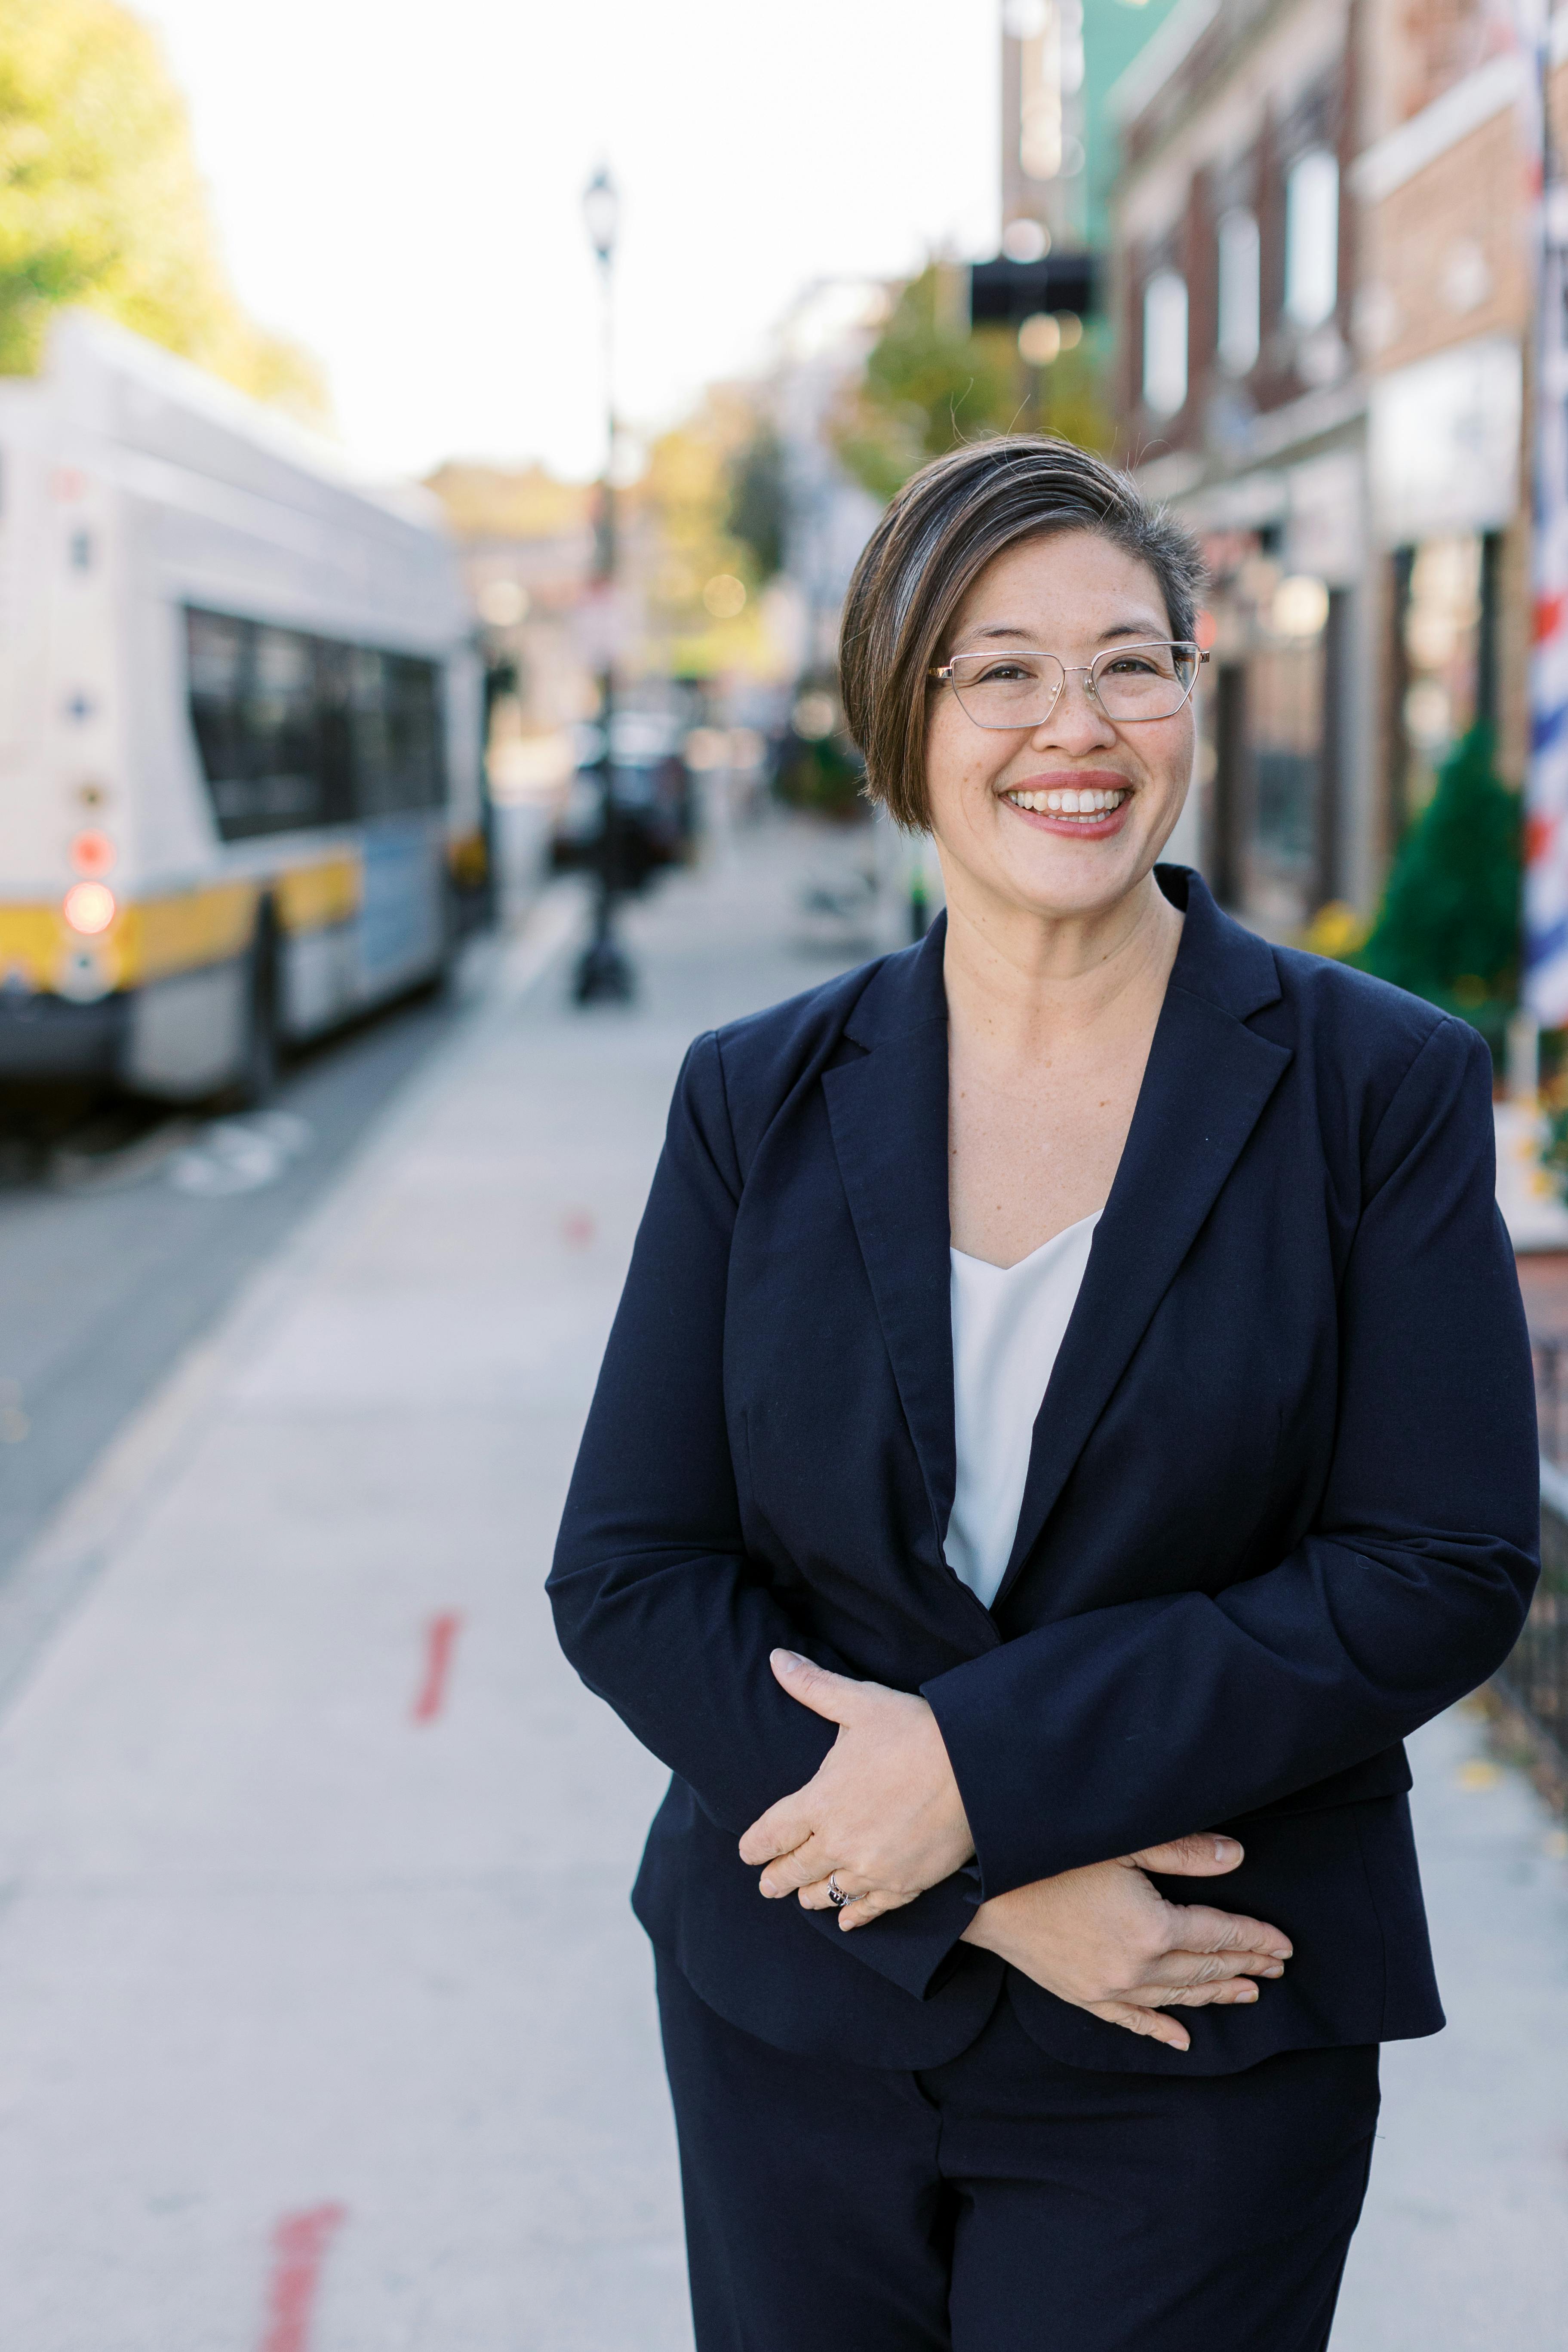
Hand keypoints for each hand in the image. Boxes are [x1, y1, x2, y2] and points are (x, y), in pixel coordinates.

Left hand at [737, 1650, 973, 1924]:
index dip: (754, 1845)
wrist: (974, 1768)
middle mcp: (839, 1842)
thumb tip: (776, 1659)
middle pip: (794, 1870)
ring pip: (828, 1894)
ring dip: (811, 1896)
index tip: (746, 1852)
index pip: (772, 1832)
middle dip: (776, 1878)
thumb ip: (814, 1686)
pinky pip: (870, 1910)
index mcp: (820, 1801)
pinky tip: (846, 1921)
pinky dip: (854, 1917)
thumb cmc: (916, 1730)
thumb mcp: (860, 1702)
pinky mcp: (905, 1884)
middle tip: (767, 1885)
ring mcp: (872, 1868)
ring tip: (803, 1897)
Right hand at [959, 1835, 1292, 2052]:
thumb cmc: (1050, 1856)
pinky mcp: (1082, 1995)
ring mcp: (1108, 1988)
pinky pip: (1131, 2020)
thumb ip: (1182, 1852)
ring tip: (1246, 1993)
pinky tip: (1182, 2039)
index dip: (1255, 1939)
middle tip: (1275, 1970)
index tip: (1285, 1946)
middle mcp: (1136, 1968)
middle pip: (1203, 1969)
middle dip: (1244, 1967)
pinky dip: (1160, 2029)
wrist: (982, 1891)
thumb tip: (1235, 1857)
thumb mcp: (1122, 1843)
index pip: (1219, 1935)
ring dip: (1213, 1994)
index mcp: (1152, 1928)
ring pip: (1176, 1997)